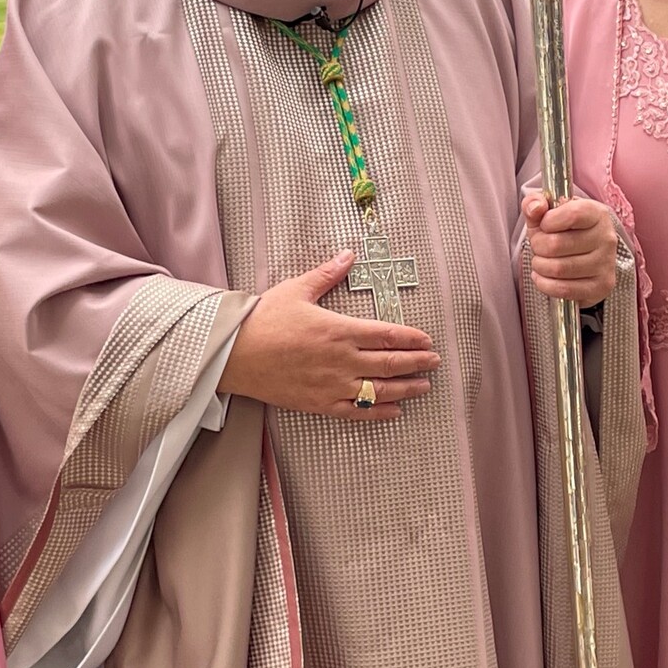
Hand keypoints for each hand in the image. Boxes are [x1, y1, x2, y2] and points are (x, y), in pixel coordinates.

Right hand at [218, 251, 441, 420]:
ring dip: (405, 389)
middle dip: (417, 363)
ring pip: (379, 391)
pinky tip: (393, 411)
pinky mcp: (319, 404)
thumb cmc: (263, 320)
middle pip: (390, 364)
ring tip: (423, 386)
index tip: (426, 340)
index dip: (411, 338)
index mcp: (339, 330)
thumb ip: (327, 274)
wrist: (233, 354)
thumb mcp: (296, 289)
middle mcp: (341, 360)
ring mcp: (332, 386)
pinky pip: (356, 412)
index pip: (387, 335)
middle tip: (434, 362)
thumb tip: (349, 255)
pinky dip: (378, 413)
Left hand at [524, 192, 618, 304]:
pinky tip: (543, 276)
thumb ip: (535, 204)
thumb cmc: (565, 231)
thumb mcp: (549, 213)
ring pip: (558, 269)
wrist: (586, 253)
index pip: (572, 214)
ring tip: (541, 261)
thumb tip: (534, 208)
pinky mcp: (601, 287)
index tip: (544, 225)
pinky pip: (564, 290)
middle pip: (556, 244)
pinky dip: (545, 284)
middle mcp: (606, 238)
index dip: (548, 221)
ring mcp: (606, 264)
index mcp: (597, 214)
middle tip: (539, 246)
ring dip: (539, 266)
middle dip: (537, 246)